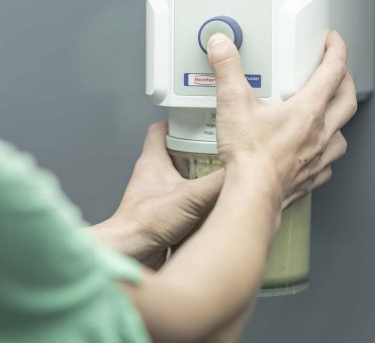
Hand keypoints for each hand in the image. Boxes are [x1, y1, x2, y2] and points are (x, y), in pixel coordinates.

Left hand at [91, 122, 223, 268]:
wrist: (130, 255)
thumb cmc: (145, 224)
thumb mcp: (191, 197)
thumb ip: (219, 183)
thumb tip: (243, 172)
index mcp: (153, 161)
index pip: (161, 130)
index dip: (179, 122)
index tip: (199, 119)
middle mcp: (153, 177)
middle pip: (176, 154)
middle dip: (198, 151)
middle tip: (220, 149)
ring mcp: (156, 198)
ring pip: (181, 180)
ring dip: (200, 179)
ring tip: (224, 177)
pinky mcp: (162, 218)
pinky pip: (183, 204)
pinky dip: (199, 204)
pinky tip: (215, 208)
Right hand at [207, 31, 355, 206]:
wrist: (252, 196)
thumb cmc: (249, 156)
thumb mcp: (233, 102)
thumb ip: (227, 68)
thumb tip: (222, 45)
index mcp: (308, 110)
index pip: (333, 71)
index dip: (336, 50)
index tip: (333, 40)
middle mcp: (320, 133)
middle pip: (347, 100)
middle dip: (345, 81)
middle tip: (337, 72)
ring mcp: (318, 157)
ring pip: (342, 134)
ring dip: (339, 119)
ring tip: (328, 113)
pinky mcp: (309, 178)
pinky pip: (327, 164)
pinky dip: (325, 154)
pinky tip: (313, 153)